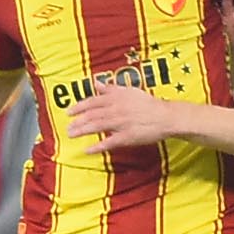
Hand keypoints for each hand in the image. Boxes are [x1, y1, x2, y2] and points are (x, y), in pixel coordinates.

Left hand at [65, 81, 182, 152]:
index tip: (68, 111)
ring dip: (82, 131)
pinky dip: (97, 147)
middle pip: (92, 115)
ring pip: (97, 126)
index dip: (79, 106)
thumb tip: (97, 83)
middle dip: (78, 121)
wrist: (166, 116)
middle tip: (67, 127)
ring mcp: (121, 123)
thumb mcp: (129, 91)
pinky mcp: (127, 136)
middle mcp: (116, 109)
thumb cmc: (148, 104)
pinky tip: (87, 150)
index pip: (93, 101)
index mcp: (116, 98)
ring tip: (71, 135)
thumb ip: (111, 88)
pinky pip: (109, 142)